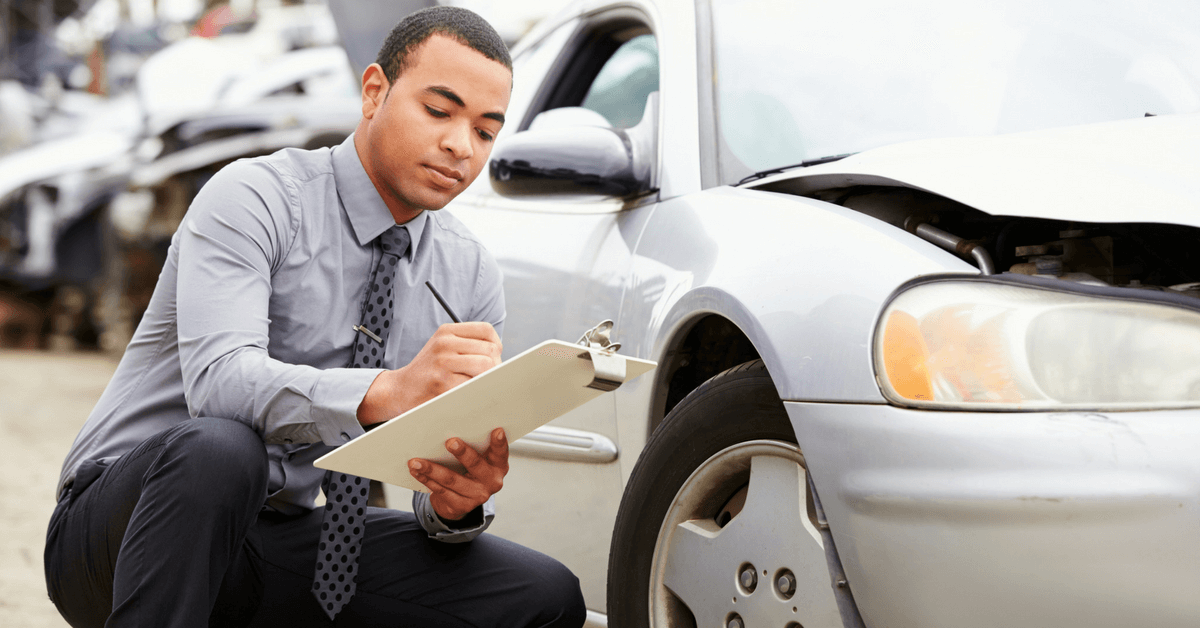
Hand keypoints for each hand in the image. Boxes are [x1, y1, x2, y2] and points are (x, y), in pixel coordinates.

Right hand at [357, 322, 500, 424]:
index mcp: (446, 332)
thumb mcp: (443, 347)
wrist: (400, 390)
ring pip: (485, 368)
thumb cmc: (428, 371)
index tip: (492, 357)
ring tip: (476, 384)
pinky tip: (466, 393)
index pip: (486, 330)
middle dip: (494, 366)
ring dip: (486, 379)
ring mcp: (443, 364)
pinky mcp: (443, 385)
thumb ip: (468, 345)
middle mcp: (444, 344)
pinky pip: (474, 386)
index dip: (496, 345)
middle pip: (490, 351)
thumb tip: (500, 357)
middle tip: (485, 377)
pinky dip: (475, 392)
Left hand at [409, 428, 508, 520]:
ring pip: (452, 480)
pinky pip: (441, 491)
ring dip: (432, 469)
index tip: (497, 431)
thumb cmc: (470, 469)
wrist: (463, 499)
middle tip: (450, 442)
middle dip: (463, 453)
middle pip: (476, 465)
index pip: (500, 453)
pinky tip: (416, 472)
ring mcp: (477, 496)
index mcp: (499, 466)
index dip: (500, 443)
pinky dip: (426, 480)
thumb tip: (450, 426)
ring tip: (416, 461)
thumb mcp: (479, 458)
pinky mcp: (461, 506)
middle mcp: (492, 482)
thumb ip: (474, 445)